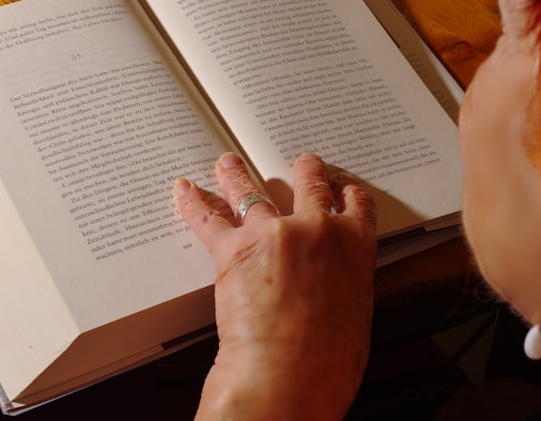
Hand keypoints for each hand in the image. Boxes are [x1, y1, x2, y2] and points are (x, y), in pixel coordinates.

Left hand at [174, 152, 377, 420]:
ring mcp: (274, 233)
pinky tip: (184, 190)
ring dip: (238, 173)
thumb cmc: (327, 365)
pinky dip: (193, 203)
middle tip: (302, 164)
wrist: (290, 377)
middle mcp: (317, 229)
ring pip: (253, 189)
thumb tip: (332, 291)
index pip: (356, 203)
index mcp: (355, 246)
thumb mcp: (355, 317)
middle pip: (310, 183)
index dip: (345, 191)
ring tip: (229, 163)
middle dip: (304, 170)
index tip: (339, 186)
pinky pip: (208, 218)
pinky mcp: (233, 248)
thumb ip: (344, 288)